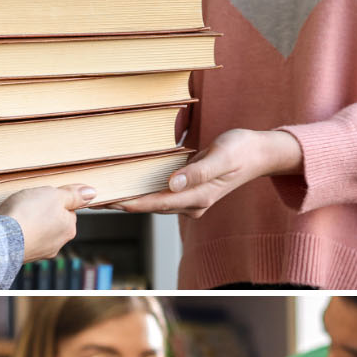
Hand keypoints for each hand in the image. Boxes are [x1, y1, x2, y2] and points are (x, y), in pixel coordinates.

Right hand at [0, 185, 93, 261]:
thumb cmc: (27, 215)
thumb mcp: (54, 195)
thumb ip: (73, 195)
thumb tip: (91, 193)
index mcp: (69, 229)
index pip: (67, 210)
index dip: (54, 199)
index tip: (42, 196)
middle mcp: (57, 243)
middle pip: (52, 220)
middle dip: (41, 211)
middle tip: (28, 204)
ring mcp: (39, 251)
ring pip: (37, 230)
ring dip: (28, 222)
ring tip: (17, 214)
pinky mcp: (22, 255)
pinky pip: (23, 238)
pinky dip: (17, 231)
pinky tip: (10, 226)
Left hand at [113, 128, 301, 217]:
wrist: (261, 153)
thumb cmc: (242, 150)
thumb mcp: (222, 156)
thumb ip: (198, 172)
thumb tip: (172, 183)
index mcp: (199, 197)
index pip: (158, 202)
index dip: (132, 202)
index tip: (109, 200)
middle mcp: (193, 203)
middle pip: (151, 206)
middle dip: (125, 202)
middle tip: (95, 197)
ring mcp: (192, 200)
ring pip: (155, 201)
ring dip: (131, 197)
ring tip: (105, 190)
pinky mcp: (190, 192)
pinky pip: (161, 194)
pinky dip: (143, 190)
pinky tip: (128, 183)